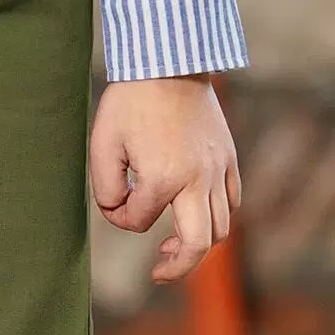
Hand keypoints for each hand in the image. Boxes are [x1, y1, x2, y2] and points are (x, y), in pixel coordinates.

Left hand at [89, 77, 240, 283]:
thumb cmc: (130, 101)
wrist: (170, 60)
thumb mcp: (103, 144)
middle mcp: (198, 179)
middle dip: (178, 267)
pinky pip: (232, 201)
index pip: (139, 221)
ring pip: (222, 227)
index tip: (110, 198)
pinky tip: (194, 212)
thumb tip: (121, 211)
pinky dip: (216, 216)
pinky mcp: (229, 157)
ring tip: (174, 246)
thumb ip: (107, 188)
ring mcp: (219, 169)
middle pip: (200, 245)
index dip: (118, 216)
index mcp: (164, 178)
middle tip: (158, 274)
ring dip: (199, 244)